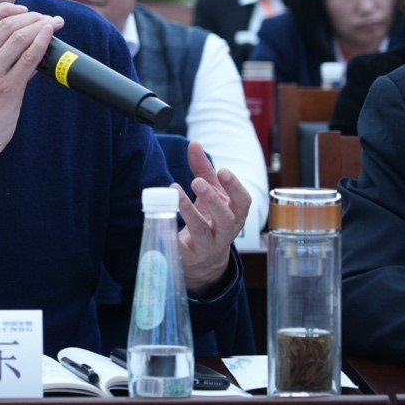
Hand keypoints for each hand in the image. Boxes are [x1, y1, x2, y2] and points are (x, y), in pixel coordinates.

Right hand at [0, 1, 61, 212]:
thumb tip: (27, 50)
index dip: (6, 8)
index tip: (23, 9)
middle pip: (7, 24)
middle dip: (32, 16)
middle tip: (47, 18)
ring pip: (19, 36)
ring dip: (41, 25)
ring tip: (53, 24)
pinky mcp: (7, 89)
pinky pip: (29, 58)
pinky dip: (42, 42)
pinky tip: (51, 36)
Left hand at [176, 141, 250, 294]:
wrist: (204, 260)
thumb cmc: (210, 219)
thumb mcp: (210, 194)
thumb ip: (203, 170)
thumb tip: (194, 144)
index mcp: (235, 215)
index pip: (243, 202)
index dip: (235, 187)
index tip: (222, 171)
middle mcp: (225, 233)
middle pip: (226, 219)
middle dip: (213, 200)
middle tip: (197, 182)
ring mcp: (208, 247)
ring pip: (202, 232)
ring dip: (188, 211)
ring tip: (175, 192)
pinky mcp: (189, 257)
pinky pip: (180, 247)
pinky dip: (171, 233)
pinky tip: (161, 218)